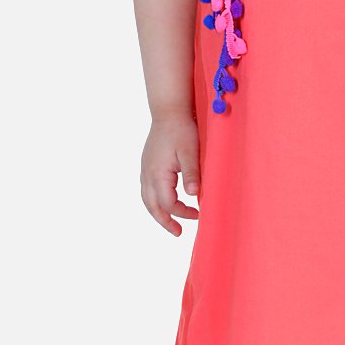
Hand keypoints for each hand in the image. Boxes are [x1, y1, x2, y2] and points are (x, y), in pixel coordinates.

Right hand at [140, 110, 200, 236]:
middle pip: (152, 206)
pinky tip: (163, 201)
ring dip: (158, 212)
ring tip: (170, 222)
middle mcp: (147, 173)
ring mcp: (145, 169)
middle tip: (177, 232)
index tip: (199, 213)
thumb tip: (194, 196)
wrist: (168, 111)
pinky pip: (146, 189)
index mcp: (158, 173)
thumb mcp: (191, 151)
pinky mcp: (146, 164)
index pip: (169, 203)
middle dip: (165, 221)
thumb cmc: (182, 130)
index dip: (183, 212)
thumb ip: (192, 173)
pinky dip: (154, 200)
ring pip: (147, 199)